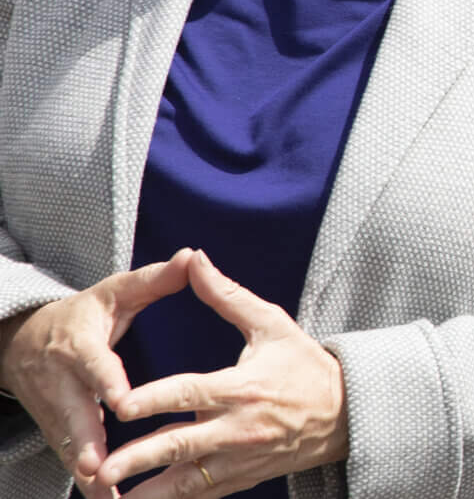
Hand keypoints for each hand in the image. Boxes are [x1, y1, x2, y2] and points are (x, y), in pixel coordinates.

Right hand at [0, 249, 194, 497]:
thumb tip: (191, 257)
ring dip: (86, 470)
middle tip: (101, 468)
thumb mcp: (114, 293)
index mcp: (81, 345)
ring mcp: (55, 410)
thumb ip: (153, 281)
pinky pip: (70, 456)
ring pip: (69, 443)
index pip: (95, 365)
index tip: (124, 403)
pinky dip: (86, 478)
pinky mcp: (55, 429)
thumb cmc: (83, 317)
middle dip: (87, 443)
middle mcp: (63, 382)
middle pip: (74, 415)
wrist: (23, 342)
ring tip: (108, 495)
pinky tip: (108, 498)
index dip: (108, 383)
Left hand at [97, 250, 346, 497]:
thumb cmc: (306, 365)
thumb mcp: (272, 325)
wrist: (347, 413)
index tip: (122, 407)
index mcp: (242, 386)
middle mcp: (238, 427)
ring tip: (113, 496)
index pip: (190, 393)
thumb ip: (227, 297)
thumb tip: (195, 260)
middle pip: (180, 445)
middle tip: (103, 468)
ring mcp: (240, 457)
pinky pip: (202, 494)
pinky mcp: (243, 477)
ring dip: (150, 492)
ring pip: (186, 481)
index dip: (155, 400)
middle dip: (138, 458)